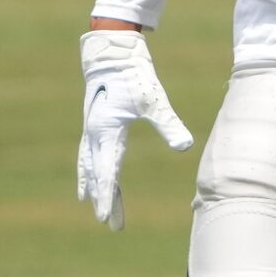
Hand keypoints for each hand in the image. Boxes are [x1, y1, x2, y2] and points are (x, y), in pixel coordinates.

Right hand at [78, 29, 192, 229]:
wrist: (114, 53)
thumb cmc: (135, 76)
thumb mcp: (155, 101)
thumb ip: (168, 125)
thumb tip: (185, 147)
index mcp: (105, 132)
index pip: (107, 172)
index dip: (107, 196)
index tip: (105, 217)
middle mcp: (94, 134)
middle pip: (98, 175)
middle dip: (104, 199)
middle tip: (109, 223)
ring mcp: (92, 129)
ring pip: (91, 166)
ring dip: (96, 187)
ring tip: (96, 207)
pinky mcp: (96, 124)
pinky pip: (90, 154)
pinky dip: (90, 170)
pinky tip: (90, 180)